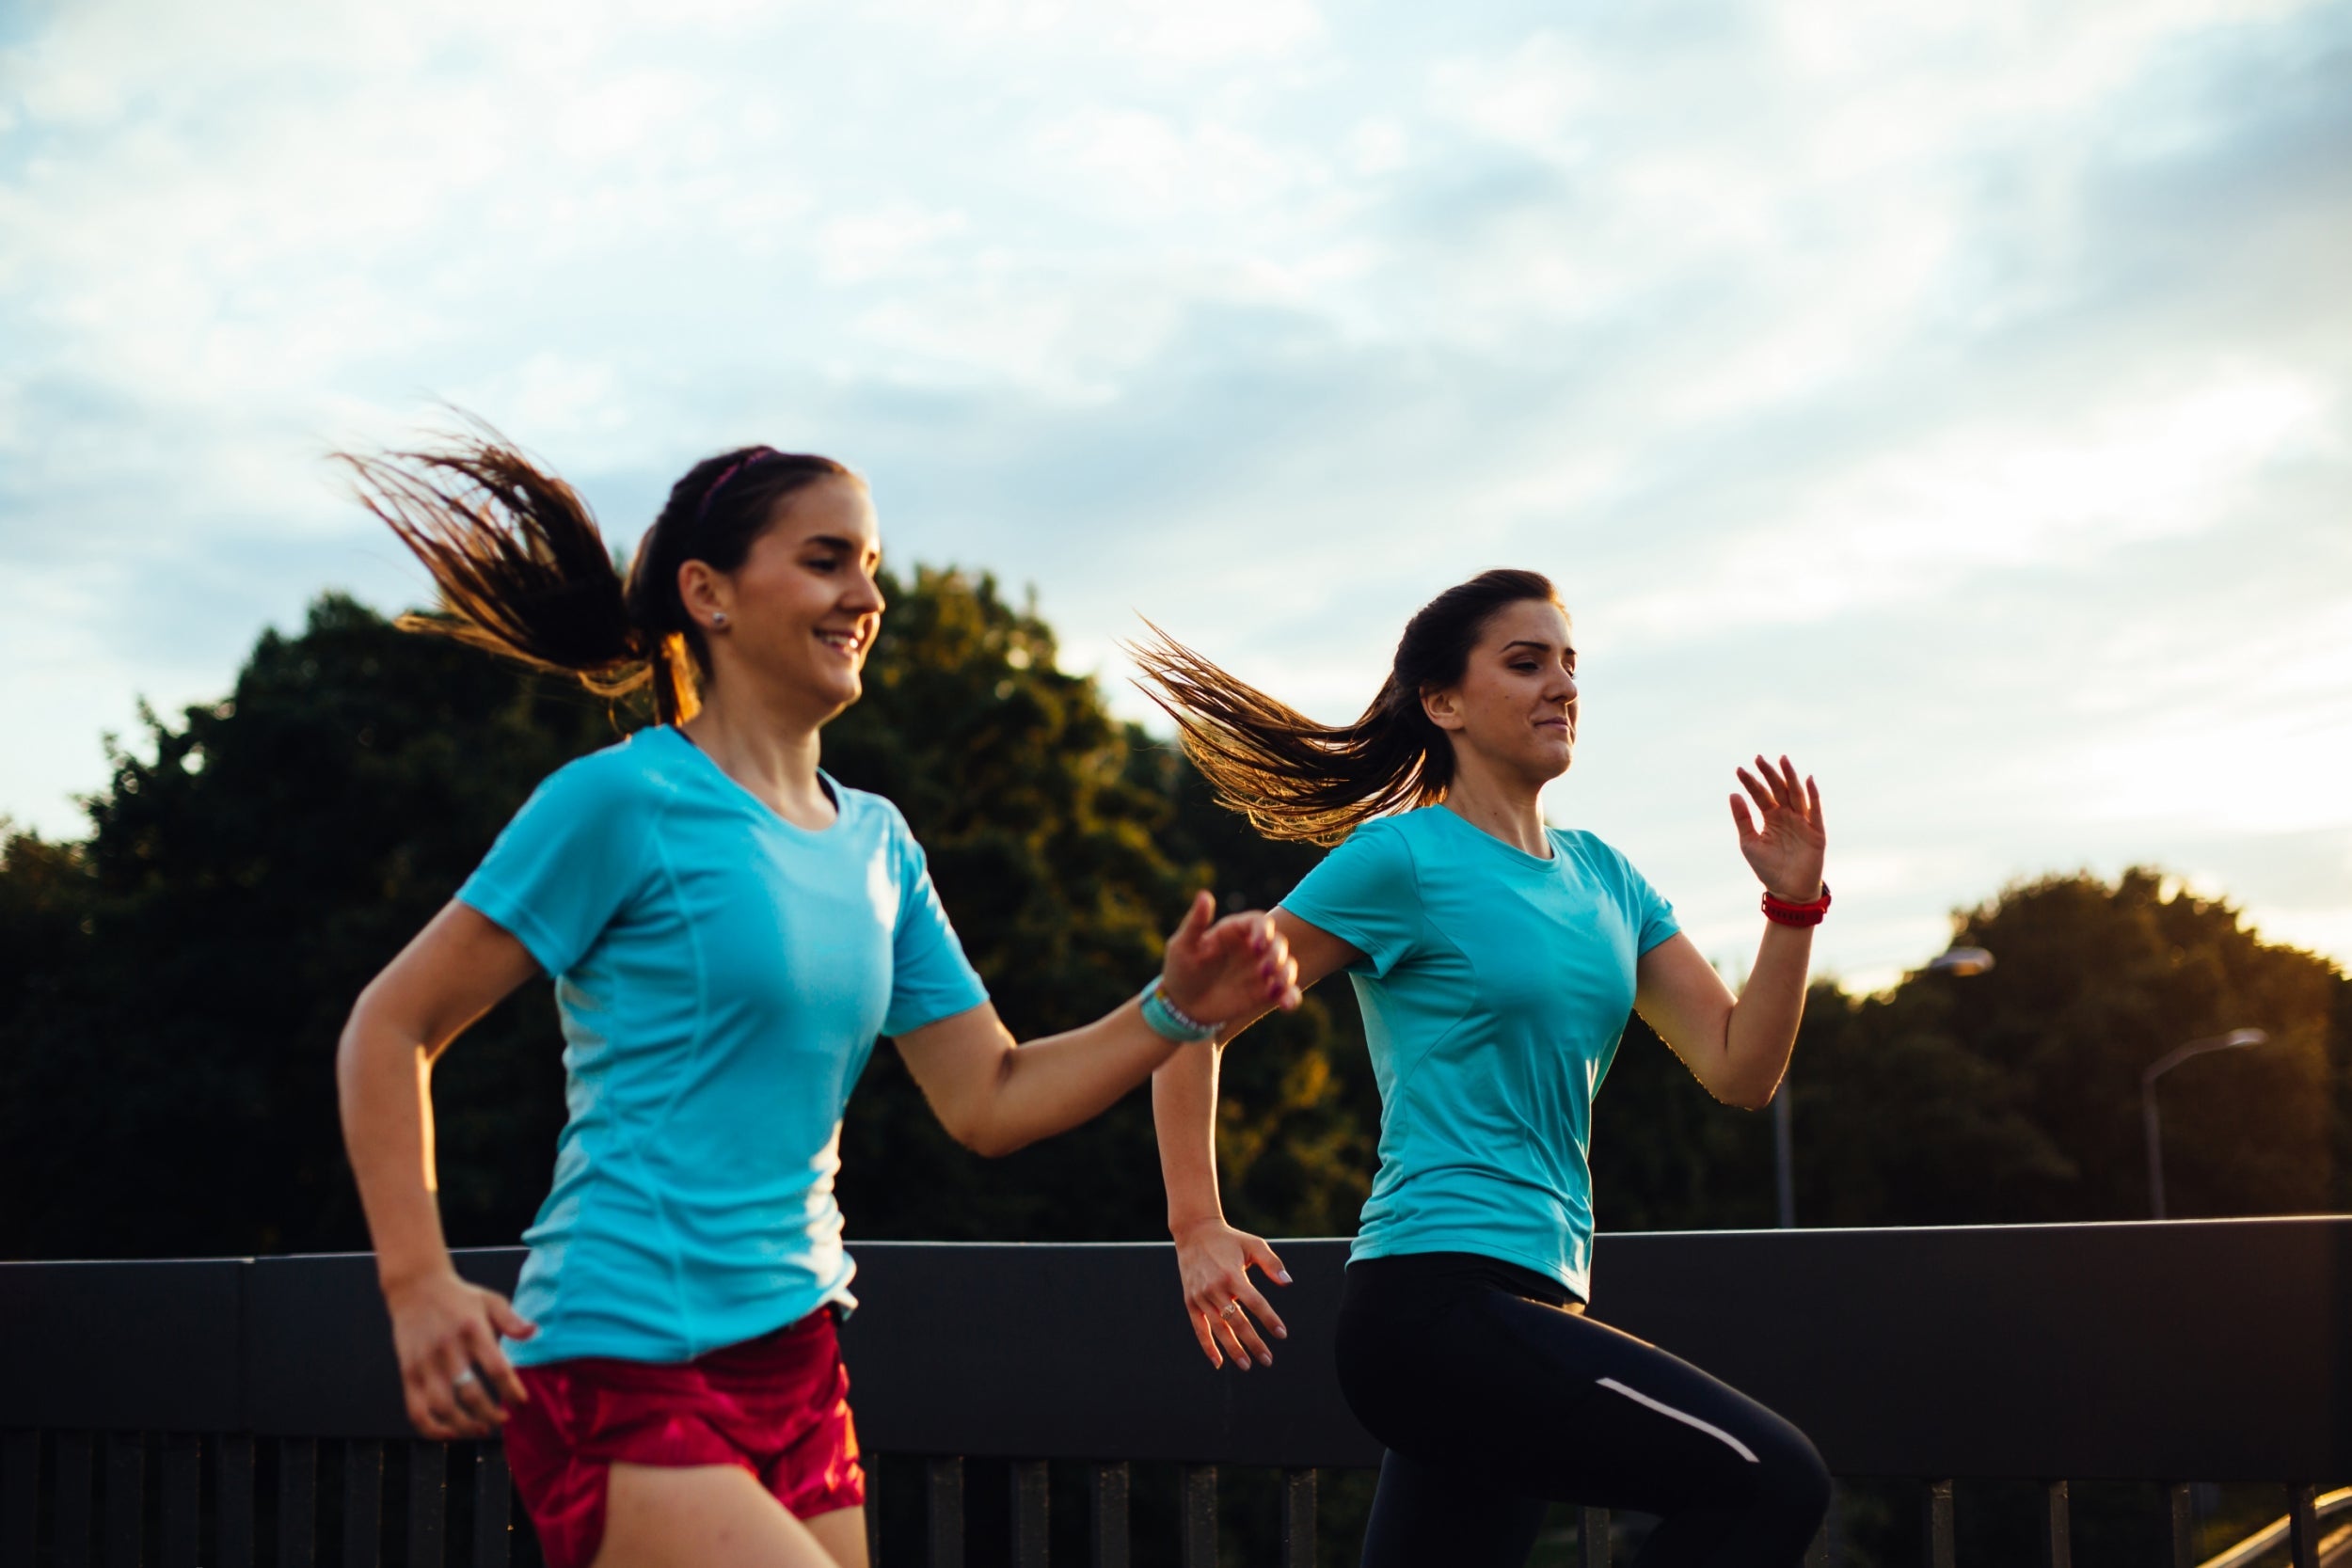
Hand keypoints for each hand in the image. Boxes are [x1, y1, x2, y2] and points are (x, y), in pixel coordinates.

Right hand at [385, 1268, 535, 1438]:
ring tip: (481, 1429)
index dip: (511, 1390)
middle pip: (470, 1392)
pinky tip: (450, 1434)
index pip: (496, 1367)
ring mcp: (424, 1364)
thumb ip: (511, 1320)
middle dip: (490, 1414)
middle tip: (503, 1420)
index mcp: (472, 1330)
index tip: (522, 1403)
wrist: (415, 1287)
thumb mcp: (490, 1300)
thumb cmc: (458, 1297)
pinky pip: (416, 1411)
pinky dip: (431, 1429)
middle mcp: (447, 1348)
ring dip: (464, 1426)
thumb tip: (534, 1333)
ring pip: (443, 1407)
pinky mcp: (407, 1374)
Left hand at [1159, 892, 1301, 1024]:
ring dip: (1287, 974)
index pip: (1258, 922)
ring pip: (1287, 966)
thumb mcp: (1183, 946)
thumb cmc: (1180, 969)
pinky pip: (1286, 992)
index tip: (1257, 944)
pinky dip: (1291, 996)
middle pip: (1278, 942)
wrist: (1183, 1005)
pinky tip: (1287, 1004)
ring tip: (1276, 988)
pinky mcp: (1265, 992)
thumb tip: (1204, 895)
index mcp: (1234, 931)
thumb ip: (1196, 922)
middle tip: (1266, 969)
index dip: (1263, 930)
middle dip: (1278, 953)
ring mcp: (1261, 970)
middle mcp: (1252, 948)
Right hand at [1173, 1216, 1290, 1368]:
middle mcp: (1215, 1288)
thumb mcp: (1253, 1244)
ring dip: (1233, 1349)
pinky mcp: (1191, 1302)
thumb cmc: (1229, 1239)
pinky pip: (1199, 1329)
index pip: (1255, 1302)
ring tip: (1247, 1365)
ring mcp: (1201, 1297)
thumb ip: (1272, 1263)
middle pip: (1237, 1321)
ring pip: (1219, 1329)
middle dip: (1254, 1342)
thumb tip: (1288, 1282)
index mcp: (1232, 1274)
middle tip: (1268, 1359)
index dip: (1269, 1319)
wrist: (1194, 1232)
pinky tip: (1219, 1362)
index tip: (1281, 1333)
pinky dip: (1208, 1346)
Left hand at [1731, 754, 1826, 902]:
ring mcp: (1803, 822)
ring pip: (1797, 794)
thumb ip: (1743, 819)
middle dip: (1769, 774)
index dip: (1751, 782)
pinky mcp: (1816, 831)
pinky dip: (1813, 795)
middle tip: (1759, 758)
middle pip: (1779, 789)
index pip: (1760, 794)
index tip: (1739, 770)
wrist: (1788, 891)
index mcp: (1771, 817)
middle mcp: (1787, 816)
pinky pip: (1815, 810)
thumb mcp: (1749, 842)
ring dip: (1790, 777)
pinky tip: (1807, 779)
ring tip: (1782, 760)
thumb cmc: (1768, 868)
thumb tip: (1732, 793)